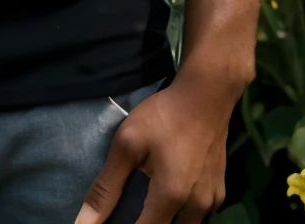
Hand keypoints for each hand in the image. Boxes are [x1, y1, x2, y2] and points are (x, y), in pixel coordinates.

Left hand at [74, 77, 230, 223]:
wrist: (207, 94)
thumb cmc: (164, 116)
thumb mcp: (127, 144)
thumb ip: (106, 187)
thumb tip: (84, 222)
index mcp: (169, 198)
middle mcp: (195, 208)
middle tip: (132, 212)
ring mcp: (212, 201)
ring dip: (167, 223)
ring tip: (149, 209)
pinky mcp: (220, 192)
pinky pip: (202, 217)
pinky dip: (186, 217)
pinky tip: (174, 202)